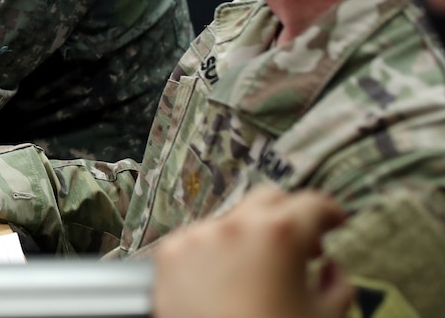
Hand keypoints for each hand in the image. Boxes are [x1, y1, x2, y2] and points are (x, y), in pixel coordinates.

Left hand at [153, 186, 353, 317]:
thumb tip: (329, 267)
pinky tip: (224, 283)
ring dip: (250, 239)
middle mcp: (235, 225)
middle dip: (289, 216)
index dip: (329, 212)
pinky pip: (199, 242)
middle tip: (304, 247)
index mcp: (280, 235)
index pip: (312, 204)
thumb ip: (337, 284)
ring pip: (231, 221)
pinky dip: (215, 254)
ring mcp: (197, 236)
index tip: (335, 222)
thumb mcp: (325, 317)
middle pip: (267, 201)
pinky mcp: (168, 254)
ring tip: (259, 274)